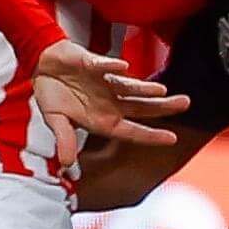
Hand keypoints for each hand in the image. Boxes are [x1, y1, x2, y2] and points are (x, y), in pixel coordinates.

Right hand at [30, 40, 186, 168]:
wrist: (42, 65)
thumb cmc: (52, 94)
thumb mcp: (55, 120)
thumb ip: (64, 139)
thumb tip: (66, 163)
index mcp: (103, 119)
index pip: (132, 131)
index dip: (151, 136)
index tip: (172, 139)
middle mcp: (111, 102)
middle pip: (142, 108)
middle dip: (163, 107)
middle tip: (185, 104)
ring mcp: (107, 83)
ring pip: (131, 87)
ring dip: (145, 89)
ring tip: (162, 91)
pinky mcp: (96, 64)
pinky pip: (104, 66)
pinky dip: (112, 67)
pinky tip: (123, 67)